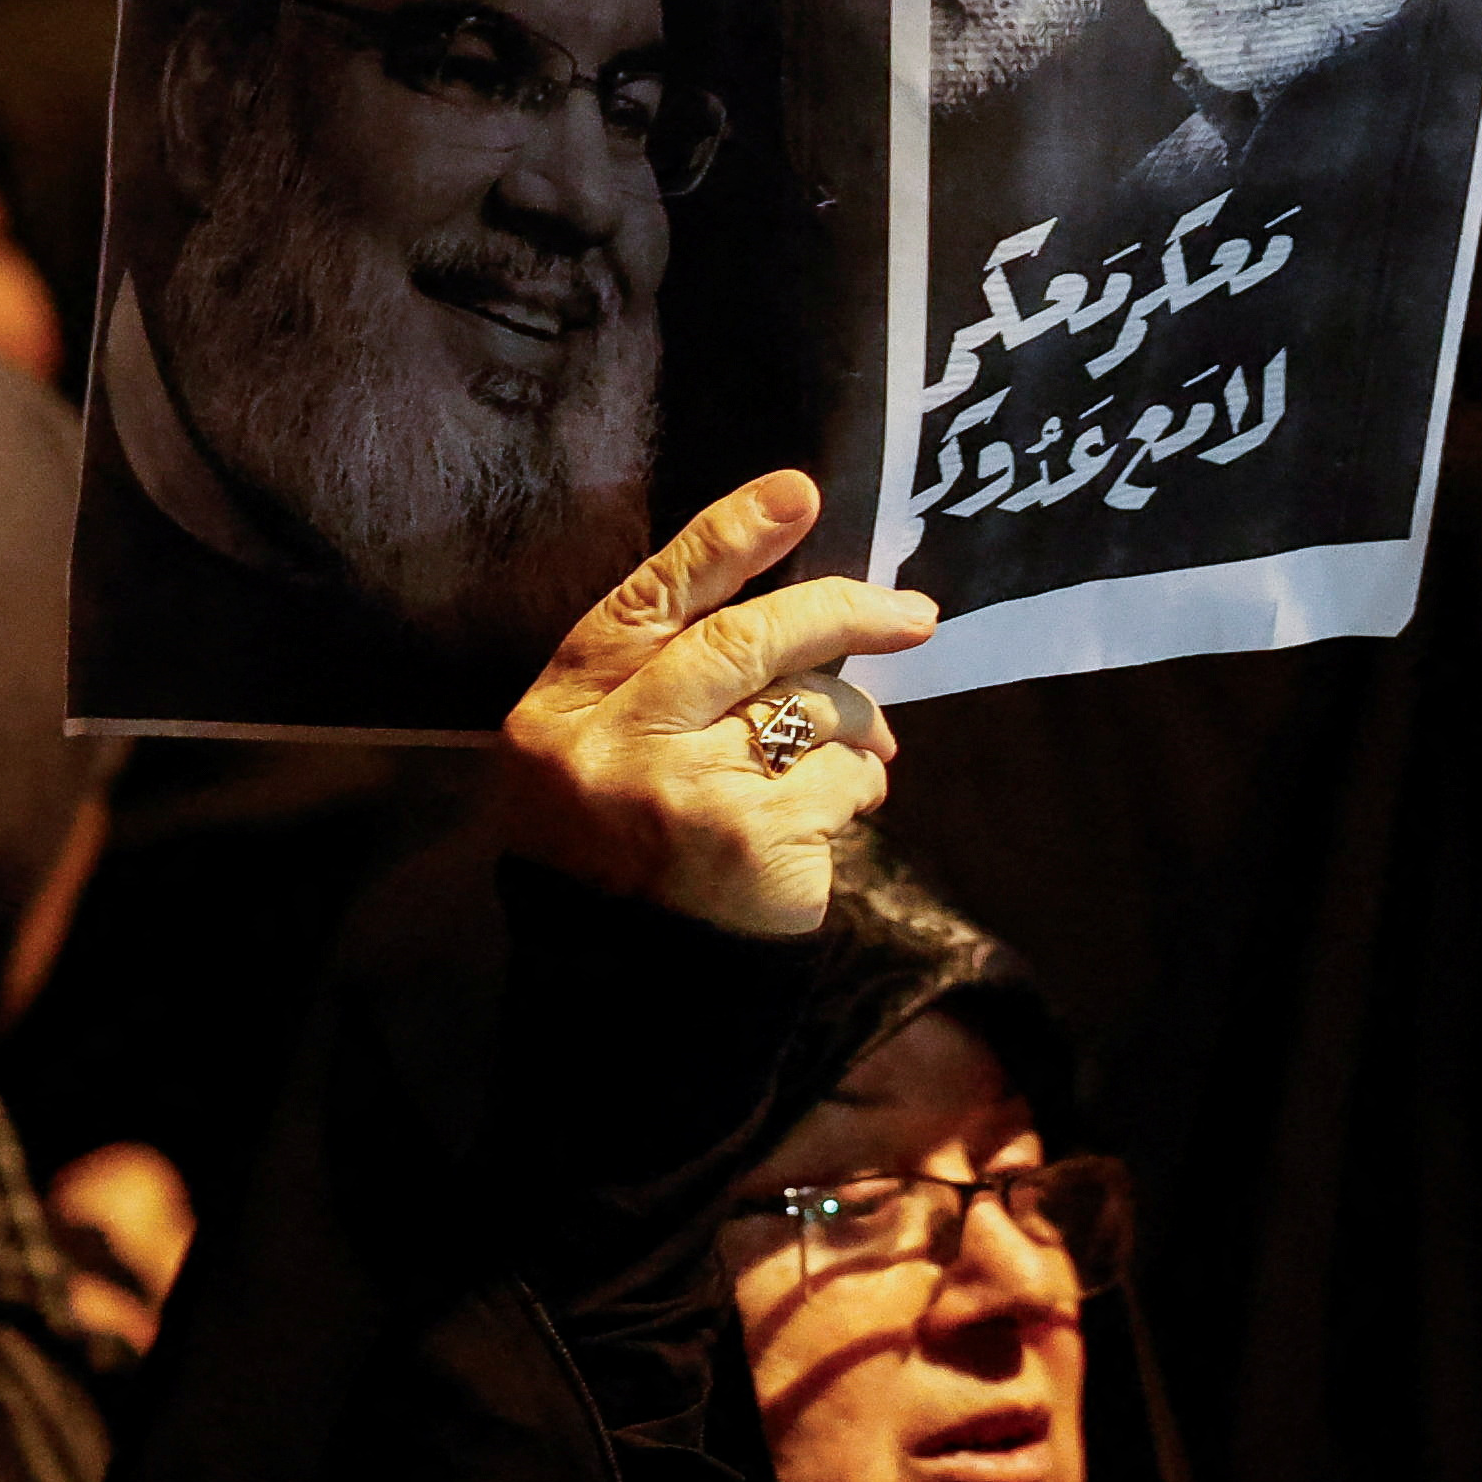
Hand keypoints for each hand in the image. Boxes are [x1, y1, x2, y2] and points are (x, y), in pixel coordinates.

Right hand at [500, 472, 939, 938]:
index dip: (728, 538)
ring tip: (859, 757)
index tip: (798, 494)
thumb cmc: (621, 852)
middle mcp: (616, 741)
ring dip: (856, 727)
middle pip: (746, 638)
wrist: (621, 987)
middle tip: (914, 614)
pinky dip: (855, 792)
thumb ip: (667, 679)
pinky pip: (841, 782)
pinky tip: (831, 820)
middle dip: (842, 613)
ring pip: (809, 709)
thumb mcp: (598, 751)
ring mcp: (681, 794)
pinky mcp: (748, 844)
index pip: (652, 598)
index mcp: (567, 703)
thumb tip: (805, 618)